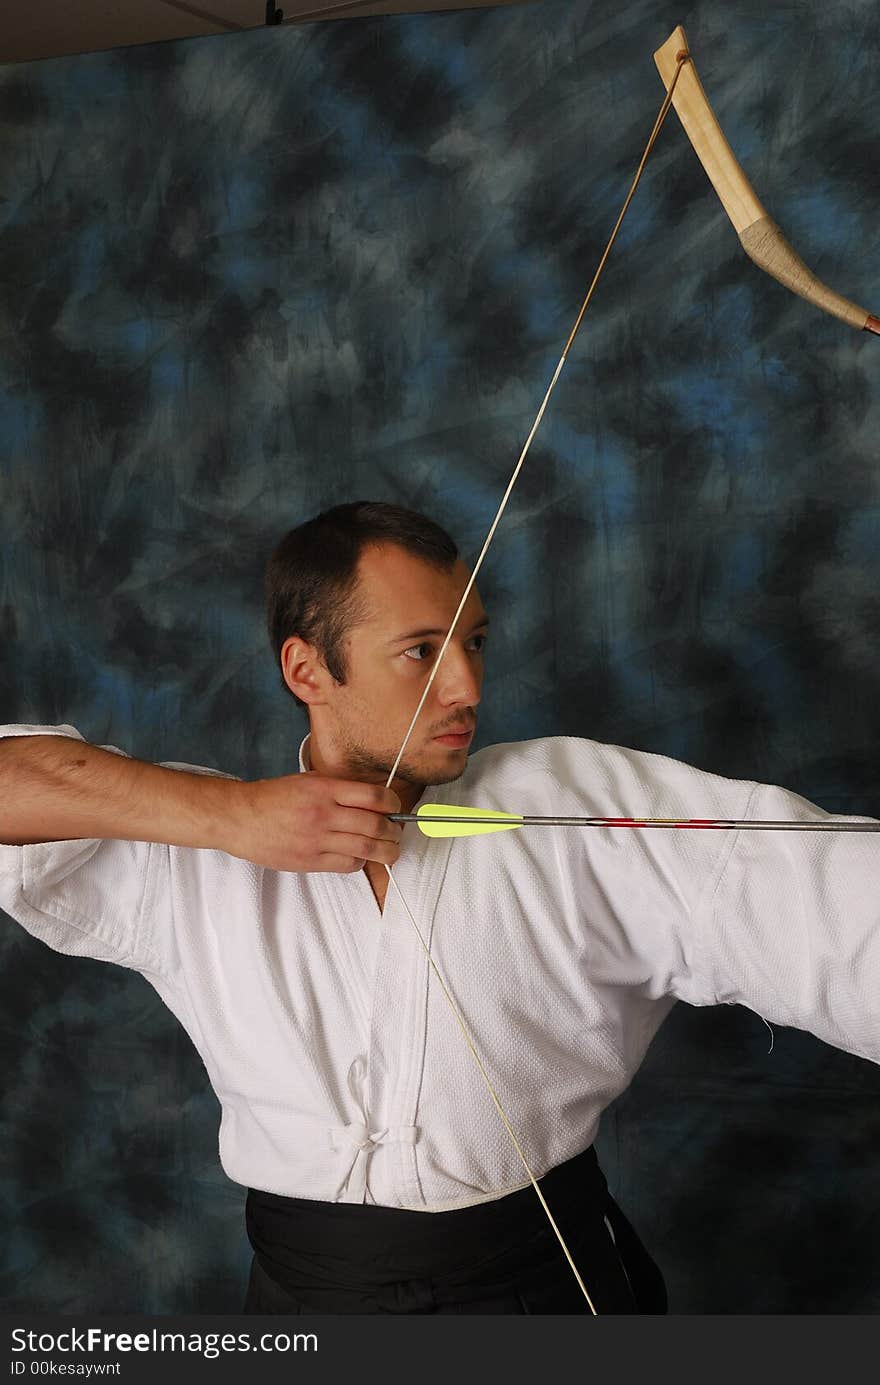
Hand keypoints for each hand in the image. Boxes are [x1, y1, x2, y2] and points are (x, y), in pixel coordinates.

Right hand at [224, 772, 401, 873]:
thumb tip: (373, 799)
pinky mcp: (310, 861)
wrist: (240, 818)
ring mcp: (317, 840)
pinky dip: (361, 862)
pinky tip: (360, 857)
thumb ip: (339, 788)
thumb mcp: (308, 781)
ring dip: (386, 851)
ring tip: (390, 850)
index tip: (395, 808)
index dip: (393, 804)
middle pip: (376, 825)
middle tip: (397, 831)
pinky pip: (348, 865)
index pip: (374, 796)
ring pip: (367, 849)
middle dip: (394, 830)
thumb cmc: (273, 798)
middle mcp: (324, 814)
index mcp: (325, 789)